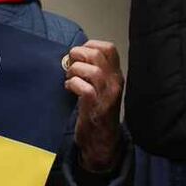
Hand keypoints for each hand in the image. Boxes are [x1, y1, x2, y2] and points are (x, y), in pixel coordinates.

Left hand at [65, 40, 124, 172]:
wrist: (101, 140)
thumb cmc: (97, 112)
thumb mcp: (101, 88)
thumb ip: (94, 72)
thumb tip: (75, 55)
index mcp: (116, 76)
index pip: (110, 49)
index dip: (91, 45)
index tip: (80, 53)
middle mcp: (114, 82)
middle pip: (98, 55)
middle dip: (79, 54)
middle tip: (71, 64)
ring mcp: (106, 94)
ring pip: (92, 70)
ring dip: (75, 70)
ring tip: (70, 78)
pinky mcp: (95, 106)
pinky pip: (83, 87)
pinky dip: (72, 84)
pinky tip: (69, 89)